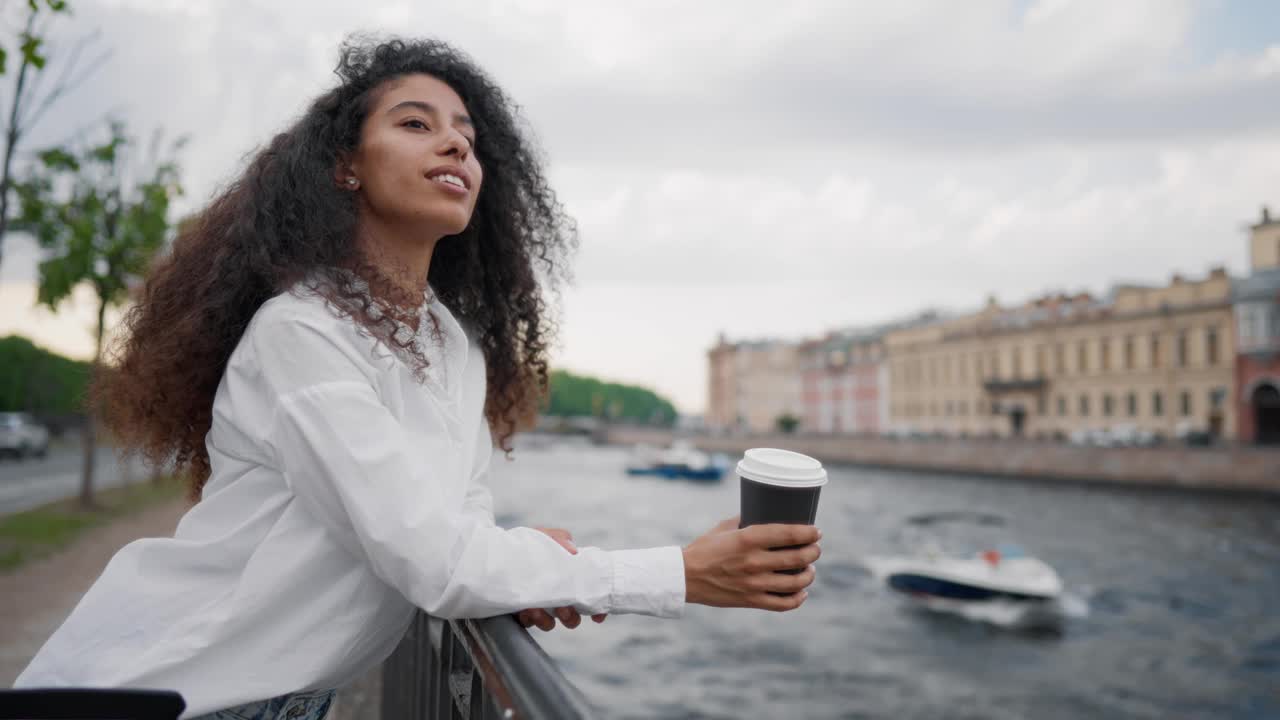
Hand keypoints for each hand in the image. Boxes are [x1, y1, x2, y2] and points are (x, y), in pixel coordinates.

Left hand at [515, 527, 607, 630]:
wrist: (495, 553)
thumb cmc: (524, 544)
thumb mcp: (543, 536)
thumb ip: (560, 538)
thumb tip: (574, 551)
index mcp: (566, 578)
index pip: (587, 597)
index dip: (596, 610)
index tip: (597, 617)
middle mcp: (554, 595)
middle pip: (572, 617)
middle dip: (570, 617)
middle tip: (563, 609)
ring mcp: (538, 606)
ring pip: (550, 623)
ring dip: (547, 620)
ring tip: (536, 610)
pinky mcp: (521, 613)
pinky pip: (528, 624)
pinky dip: (528, 619)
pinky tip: (524, 611)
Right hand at [682, 516, 820, 611]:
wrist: (684, 577)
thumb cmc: (703, 548)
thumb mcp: (724, 528)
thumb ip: (745, 521)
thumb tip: (762, 511)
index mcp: (747, 539)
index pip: (789, 535)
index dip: (808, 533)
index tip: (816, 532)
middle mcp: (754, 562)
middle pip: (797, 557)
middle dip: (813, 552)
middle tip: (815, 548)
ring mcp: (754, 584)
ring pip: (795, 582)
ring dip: (808, 574)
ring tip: (809, 569)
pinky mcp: (751, 601)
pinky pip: (783, 603)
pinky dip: (797, 598)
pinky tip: (801, 592)